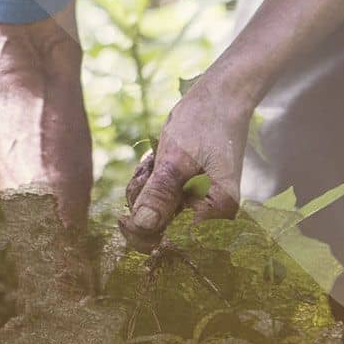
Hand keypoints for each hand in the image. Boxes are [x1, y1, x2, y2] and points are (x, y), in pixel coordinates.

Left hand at [121, 77, 253, 249]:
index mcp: (216, 212)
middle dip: (143, 205)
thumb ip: (160, 193)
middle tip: (147, 174)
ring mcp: (201, 205)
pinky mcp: (189, 194)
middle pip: (161, 231)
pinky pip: (158, 199)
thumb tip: (144, 225)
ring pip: (154, 214)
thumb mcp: (175, 158)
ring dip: (143, 189)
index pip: (174, 244)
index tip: (123, 217)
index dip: (144, 235)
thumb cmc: (203, 124)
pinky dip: (149, 183)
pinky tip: (156, 161)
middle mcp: (213, 216)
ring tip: (155, 161)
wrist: (220, 99)